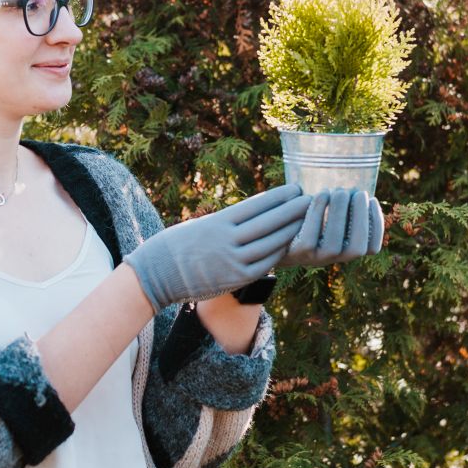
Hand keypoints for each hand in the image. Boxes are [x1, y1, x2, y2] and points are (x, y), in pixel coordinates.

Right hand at [124, 185, 310, 311]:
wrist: (156, 274)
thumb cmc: (177, 246)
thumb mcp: (200, 225)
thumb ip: (226, 221)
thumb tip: (254, 214)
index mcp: (218, 221)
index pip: (256, 205)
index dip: (279, 196)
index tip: (295, 188)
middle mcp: (227, 239)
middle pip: (268, 222)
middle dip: (292, 210)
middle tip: (311, 199)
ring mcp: (232, 260)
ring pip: (270, 243)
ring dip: (291, 231)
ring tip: (308, 221)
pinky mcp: (234, 279)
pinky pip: (264, 264)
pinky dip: (279, 253)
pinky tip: (290, 245)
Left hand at [275, 189, 383, 268]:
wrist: (274, 233)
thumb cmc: (306, 216)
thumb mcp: (327, 213)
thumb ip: (343, 206)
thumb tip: (357, 186)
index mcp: (346, 251)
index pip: (371, 248)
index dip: (376, 225)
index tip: (373, 199)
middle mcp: (334, 259)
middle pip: (356, 248)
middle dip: (360, 218)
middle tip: (356, 192)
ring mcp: (316, 258)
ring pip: (334, 242)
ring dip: (340, 214)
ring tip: (340, 191)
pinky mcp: (298, 252)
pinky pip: (310, 235)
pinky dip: (318, 212)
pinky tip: (320, 195)